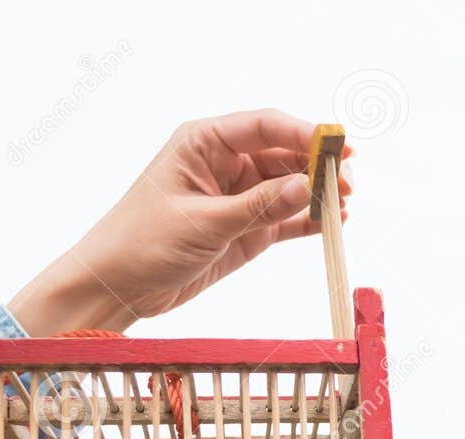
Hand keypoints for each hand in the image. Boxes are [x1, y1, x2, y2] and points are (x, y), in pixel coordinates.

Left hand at [8, 109, 352, 335]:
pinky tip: (332, 223)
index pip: (263, 126)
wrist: (117, 286)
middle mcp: (223, 164)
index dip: (303, 133)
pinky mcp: (244, 230)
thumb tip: (307, 188)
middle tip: (346, 182)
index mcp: (203, 143)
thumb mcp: (204, 223)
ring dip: (316, 195)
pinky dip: (307, 221)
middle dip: (316, 166)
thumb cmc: (142, 242)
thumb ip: (258, 206)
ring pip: (287, 187)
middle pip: (282, 155)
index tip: (335, 145)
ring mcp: (236, 197)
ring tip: (344, 205)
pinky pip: (284, 219)